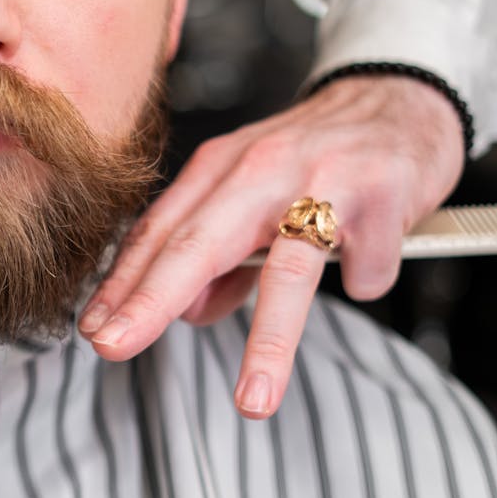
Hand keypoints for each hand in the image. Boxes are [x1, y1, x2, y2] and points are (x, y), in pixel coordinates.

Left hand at [78, 75, 464, 417]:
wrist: (403, 96)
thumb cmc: (319, 157)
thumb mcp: (253, 195)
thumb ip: (219, 257)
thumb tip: (187, 313)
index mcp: (221, 170)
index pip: (158, 233)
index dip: (122, 283)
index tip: (93, 329)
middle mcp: (261, 168)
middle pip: (197, 243)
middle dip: (150, 300)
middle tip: (112, 346)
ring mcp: (323, 178)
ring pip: (286, 269)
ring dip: (268, 343)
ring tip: (252, 400)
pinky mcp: (382, 193)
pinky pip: (365, 266)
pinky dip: (366, 279)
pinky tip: (368, 266)